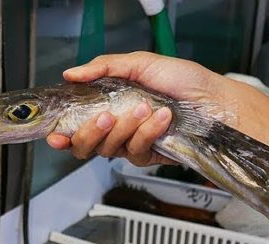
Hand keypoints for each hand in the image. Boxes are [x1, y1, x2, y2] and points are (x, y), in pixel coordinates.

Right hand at [45, 51, 251, 165]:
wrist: (213, 99)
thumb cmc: (184, 80)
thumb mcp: (140, 63)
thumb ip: (103, 68)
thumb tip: (72, 74)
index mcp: (110, 105)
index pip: (76, 126)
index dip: (62, 135)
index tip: (55, 136)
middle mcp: (118, 128)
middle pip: (86, 147)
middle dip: (90, 133)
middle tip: (105, 116)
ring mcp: (133, 144)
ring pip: (110, 150)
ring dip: (126, 128)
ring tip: (144, 107)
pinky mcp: (151, 155)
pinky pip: (137, 152)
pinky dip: (148, 133)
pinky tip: (161, 118)